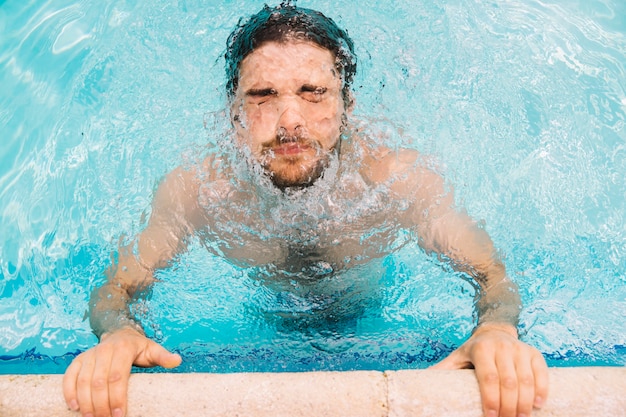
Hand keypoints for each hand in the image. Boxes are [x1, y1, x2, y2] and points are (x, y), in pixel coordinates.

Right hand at [63, 327, 181, 416]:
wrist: (119, 333)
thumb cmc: (138, 347)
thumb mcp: (152, 349)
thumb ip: (163, 356)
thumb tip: (177, 360)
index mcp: (123, 348)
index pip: (118, 376)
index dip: (118, 397)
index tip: (120, 415)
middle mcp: (104, 350)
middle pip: (99, 382)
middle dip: (101, 404)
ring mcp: (90, 355)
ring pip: (83, 381)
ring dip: (85, 402)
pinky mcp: (79, 360)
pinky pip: (69, 376)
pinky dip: (69, 392)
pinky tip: (74, 407)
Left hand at [431, 323, 548, 416]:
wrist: (495, 331)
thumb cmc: (474, 351)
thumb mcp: (457, 357)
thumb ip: (443, 370)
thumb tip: (421, 384)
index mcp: (481, 349)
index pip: (488, 377)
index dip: (490, 399)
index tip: (490, 416)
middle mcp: (502, 347)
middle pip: (508, 382)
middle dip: (508, 406)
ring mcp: (520, 349)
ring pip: (526, 380)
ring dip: (525, 403)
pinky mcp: (535, 353)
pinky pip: (542, 373)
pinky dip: (542, 391)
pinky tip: (538, 406)